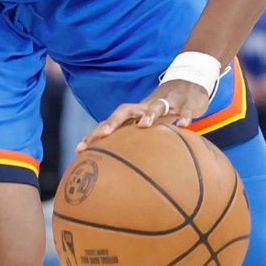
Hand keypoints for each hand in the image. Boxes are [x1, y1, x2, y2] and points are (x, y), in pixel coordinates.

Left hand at [79, 80, 211, 151]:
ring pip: (155, 106)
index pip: (108, 123)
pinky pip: (184, 109)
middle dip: (113, 121)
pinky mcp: (185, 103)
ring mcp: (165, 104)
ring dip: (149, 114)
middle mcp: (144, 108)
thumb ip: (132, 148)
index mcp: (132, 116)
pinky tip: (183, 125)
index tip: (80, 149)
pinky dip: (184, 115)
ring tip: (144, 125)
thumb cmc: (160, 116)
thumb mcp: (146, 131)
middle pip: (124, 111)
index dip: (94, 135)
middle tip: (104, 134)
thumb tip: (119, 176)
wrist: (186, 89)